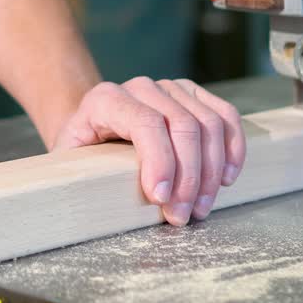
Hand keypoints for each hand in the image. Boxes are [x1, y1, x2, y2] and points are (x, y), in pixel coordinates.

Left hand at [53, 78, 245, 225]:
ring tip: (200, 207)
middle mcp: (141, 87)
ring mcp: (171, 88)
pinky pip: (225, 117)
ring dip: (211, 172)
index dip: (159, 161)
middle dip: (188, 177)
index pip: (144, 122)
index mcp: (106, 99)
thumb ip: (81, 174)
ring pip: (208, 123)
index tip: (161, 199)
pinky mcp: (194, 95)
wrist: (93, 129)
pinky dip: (232, 149)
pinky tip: (226, 179)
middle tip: (182, 215)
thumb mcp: (70, 162)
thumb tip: (104, 200)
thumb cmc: (82, 152)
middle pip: (182, 125)